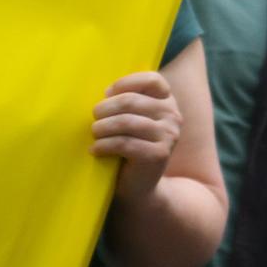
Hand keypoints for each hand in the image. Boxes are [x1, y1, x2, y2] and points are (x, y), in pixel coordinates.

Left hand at [93, 71, 181, 187]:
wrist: (140, 186)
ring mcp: (169, 135)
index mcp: (167, 102)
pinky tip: (95, 150)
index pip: (151, 80)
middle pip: (131, 101)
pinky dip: (104, 145)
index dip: (125, 84)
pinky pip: (124, 143)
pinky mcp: (159, 154)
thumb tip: (102, 92)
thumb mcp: (130, 121)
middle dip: (104, 110)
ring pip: (126, 122)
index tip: (106, 95)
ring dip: (101, 128)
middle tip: (93, 121)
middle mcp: (173, 116)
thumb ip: (125, 103)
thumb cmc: (128, 148)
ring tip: (94, 135)